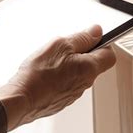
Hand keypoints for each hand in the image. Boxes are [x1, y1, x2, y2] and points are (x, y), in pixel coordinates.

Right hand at [0, 25, 115, 130]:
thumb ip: (82, 38)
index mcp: (89, 69)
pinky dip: (56, 78)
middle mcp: (84, 84)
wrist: (22, 98)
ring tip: (48, 62)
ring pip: (76, 75)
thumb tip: (96, 32)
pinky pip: (64, 85)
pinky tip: (43, 74)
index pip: (109, 55)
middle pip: (92, 65)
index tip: (88, 38)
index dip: (101, 44)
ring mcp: (72, 94)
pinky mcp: (59, 101)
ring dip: (66, 66)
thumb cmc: (40, 73)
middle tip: (62, 49)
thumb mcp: (61, 45)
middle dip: (80, 54)